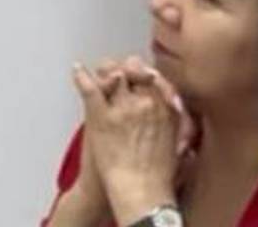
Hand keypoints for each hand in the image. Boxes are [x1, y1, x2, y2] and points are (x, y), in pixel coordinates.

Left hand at [73, 62, 180, 225]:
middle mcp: (145, 100)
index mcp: (167, 104)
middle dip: (126, 68)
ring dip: (106, 73)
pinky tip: (78, 71)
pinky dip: (82, 78)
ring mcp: (122, 107)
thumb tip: (175, 109)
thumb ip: (177, 120)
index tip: (143, 75)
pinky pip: (90, 89)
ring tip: (103, 77)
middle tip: (122, 74)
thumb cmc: (161, 172)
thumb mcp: (180, 139)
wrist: (140, 189)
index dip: (146, 72)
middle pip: (132, 68)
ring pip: (111, 73)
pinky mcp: (100, 117)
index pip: (154, 74)